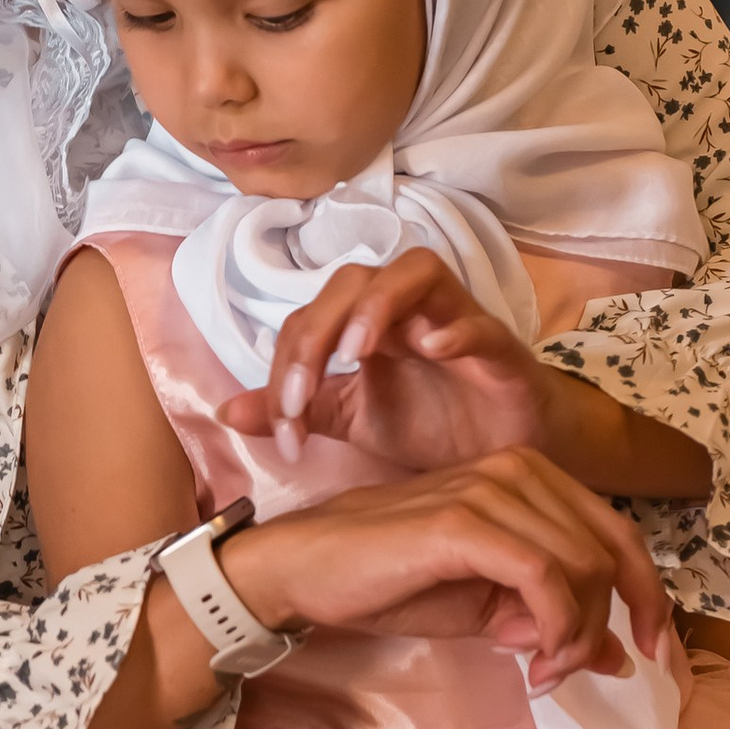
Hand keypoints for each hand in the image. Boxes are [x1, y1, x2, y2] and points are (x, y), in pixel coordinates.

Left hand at [218, 253, 555, 467]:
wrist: (506, 458)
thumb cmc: (434, 426)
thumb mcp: (354, 422)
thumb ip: (298, 412)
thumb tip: (223, 412)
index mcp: (365, 325)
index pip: (310, 319)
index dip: (288, 366)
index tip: (287, 430)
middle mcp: (406, 310)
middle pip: (353, 280)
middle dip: (318, 332)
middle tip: (304, 396)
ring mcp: (456, 320)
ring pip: (415, 270)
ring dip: (377, 305)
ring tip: (354, 354)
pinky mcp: (501, 347)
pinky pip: (478, 321)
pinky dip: (456, 327)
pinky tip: (433, 350)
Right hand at [225, 447, 668, 687]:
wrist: (307, 570)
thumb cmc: (389, 582)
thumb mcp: (488, 608)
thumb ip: (551, 618)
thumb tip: (620, 654)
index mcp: (529, 476)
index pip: (618, 531)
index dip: (649, 595)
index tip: (653, 652)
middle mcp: (519, 468)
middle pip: (610, 551)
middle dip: (606, 624)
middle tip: (566, 672)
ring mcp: (491, 489)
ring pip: (584, 566)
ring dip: (577, 635)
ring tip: (542, 671)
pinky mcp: (464, 521)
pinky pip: (544, 577)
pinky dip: (555, 629)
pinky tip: (533, 662)